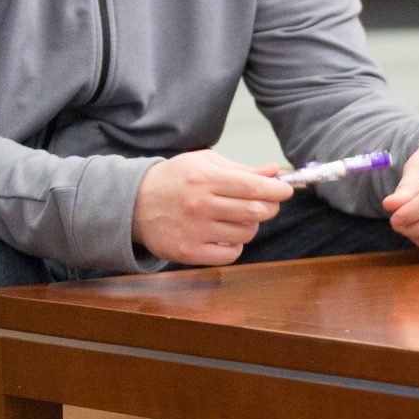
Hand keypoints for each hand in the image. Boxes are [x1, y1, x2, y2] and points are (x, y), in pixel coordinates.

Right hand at [134, 151, 291, 265]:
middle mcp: (199, 205)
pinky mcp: (188, 253)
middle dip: (269, 207)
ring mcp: (193, 231)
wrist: (132, 205)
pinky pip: (232, 254)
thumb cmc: (174, 180)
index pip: (254, 187)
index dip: (277, 190)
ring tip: (235, 217)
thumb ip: (240, 169)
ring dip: (250, 225)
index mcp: (204, 179)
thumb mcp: (203, 164)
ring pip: (247, 233)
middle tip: (266, 203)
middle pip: (256, 211)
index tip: (286, 190)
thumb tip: (274, 171)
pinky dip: (235, 245)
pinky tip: (223, 234)